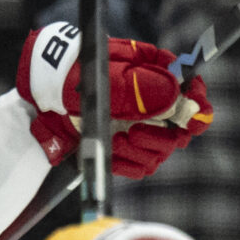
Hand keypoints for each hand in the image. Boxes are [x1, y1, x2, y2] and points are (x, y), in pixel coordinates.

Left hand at [16, 22, 214, 177]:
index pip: (193, 92)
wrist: (42, 90)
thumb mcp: (107, 77)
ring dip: (143, 150)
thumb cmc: (75, 74)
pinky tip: (114, 150)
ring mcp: (138, 125)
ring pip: (161, 151)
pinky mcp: (123, 146)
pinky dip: (128, 162)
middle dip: (163, 136)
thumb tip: (178, 96)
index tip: (193, 116)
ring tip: (120, 140)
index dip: (197, 106)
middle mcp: (152, 102)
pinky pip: (140, 165)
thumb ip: (142, 88)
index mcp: (156, 74)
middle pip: (180, 130)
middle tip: (137, 133)